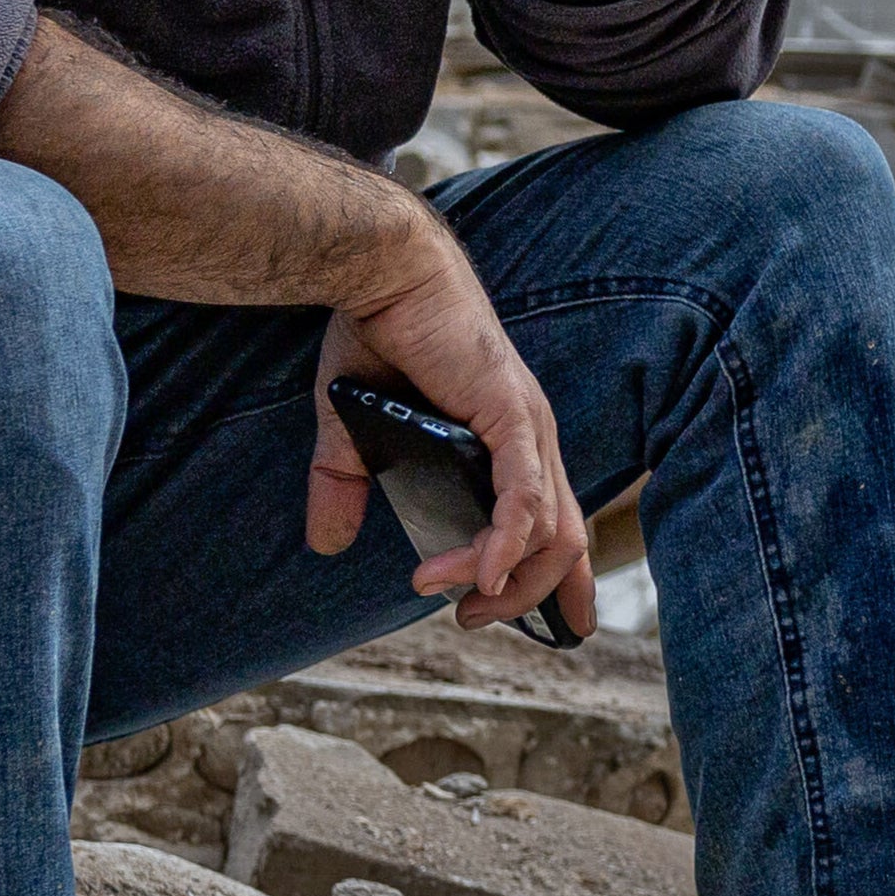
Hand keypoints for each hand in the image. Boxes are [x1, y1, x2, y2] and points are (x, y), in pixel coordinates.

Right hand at [305, 212, 595, 637]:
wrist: (380, 269)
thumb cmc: (378, 331)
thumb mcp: (354, 425)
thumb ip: (348, 482)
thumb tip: (328, 541)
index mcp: (512, 442)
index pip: (557, 522)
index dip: (566, 578)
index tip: (566, 625)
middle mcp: (533, 439)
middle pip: (563, 540)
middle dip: (532, 596)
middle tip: (471, 617)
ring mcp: (528, 428)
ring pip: (547, 531)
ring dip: (501, 577)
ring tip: (449, 597)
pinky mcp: (510, 414)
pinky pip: (524, 497)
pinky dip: (506, 542)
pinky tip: (481, 572)